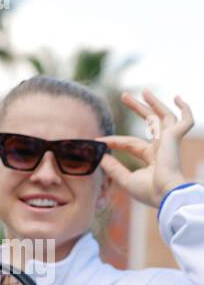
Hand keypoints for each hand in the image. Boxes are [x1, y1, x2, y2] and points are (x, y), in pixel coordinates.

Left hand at [100, 91, 192, 206]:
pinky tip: (178, 98)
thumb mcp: (124, 178)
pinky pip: (186, 120)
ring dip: (154, 102)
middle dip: (137, 108)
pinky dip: (185, 108)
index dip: (114, 141)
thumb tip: (99, 155)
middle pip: (149, 123)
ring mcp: (170, 142)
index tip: (97, 141)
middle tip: (124, 96)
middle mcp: (163, 147)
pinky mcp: (176, 137)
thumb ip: (113, 167)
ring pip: (164, 116)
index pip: (130, 143)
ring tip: (143, 90)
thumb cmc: (148, 191)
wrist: (165, 193)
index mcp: (152, 158)